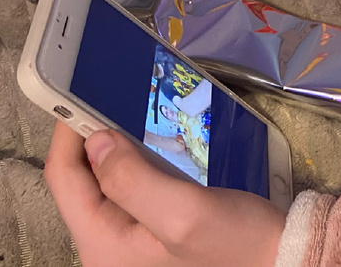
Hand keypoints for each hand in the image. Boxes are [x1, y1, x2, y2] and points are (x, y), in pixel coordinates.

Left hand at [43, 122, 285, 266]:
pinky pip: (122, 187)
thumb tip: (95, 139)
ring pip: (98, 181)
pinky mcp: (143, 229)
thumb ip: (133, 178)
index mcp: (102, 247)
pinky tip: (146, 143)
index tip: (81, 91)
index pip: (63, 179)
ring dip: (108, 147)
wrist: (277, 257)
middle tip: (109, 98)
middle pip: (76, 181)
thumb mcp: (184, 211)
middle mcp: (104, 247)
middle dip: (88, 138)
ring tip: (125, 114)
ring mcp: (123, 240)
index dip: (68, 132)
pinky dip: (128, 160)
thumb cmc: (234, 241)